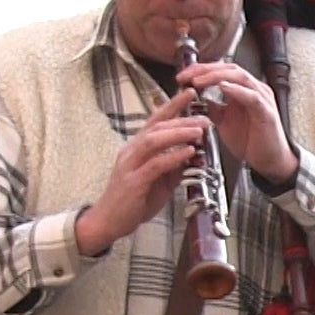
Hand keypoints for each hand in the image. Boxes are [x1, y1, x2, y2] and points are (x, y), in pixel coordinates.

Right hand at [75, 99, 210, 255]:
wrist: (109, 221)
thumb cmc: (134, 200)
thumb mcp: (159, 180)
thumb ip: (173, 165)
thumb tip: (193, 154)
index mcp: (137, 148)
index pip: (155, 120)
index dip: (172, 105)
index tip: (190, 93)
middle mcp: (131, 151)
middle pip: (157, 127)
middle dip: (182, 118)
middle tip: (205, 116)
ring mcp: (130, 165)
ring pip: (154, 141)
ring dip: (179, 133)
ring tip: (200, 129)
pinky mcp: (133, 181)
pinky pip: (155, 164)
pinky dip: (173, 156)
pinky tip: (188, 151)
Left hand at [180, 61, 297, 183]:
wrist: (269, 161)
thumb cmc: (250, 141)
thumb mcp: (223, 121)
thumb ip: (212, 107)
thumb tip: (194, 97)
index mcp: (244, 89)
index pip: (222, 69)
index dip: (201, 69)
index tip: (182, 76)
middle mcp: (255, 89)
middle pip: (230, 68)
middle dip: (205, 70)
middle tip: (186, 76)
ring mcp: (263, 99)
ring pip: (240, 77)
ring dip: (217, 76)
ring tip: (199, 80)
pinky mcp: (267, 112)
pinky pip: (252, 96)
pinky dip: (236, 90)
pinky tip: (223, 87)